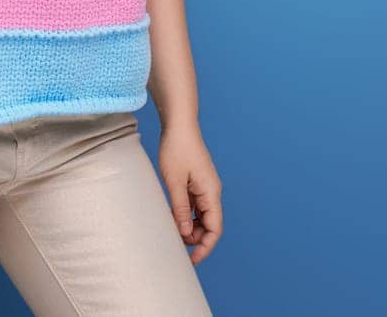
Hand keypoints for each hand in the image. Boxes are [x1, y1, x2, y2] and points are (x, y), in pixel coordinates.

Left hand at [157, 121, 222, 264]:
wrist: (179, 125)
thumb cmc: (176, 149)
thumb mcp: (175, 182)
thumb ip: (181, 208)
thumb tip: (185, 232)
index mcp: (211, 192)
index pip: (215, 228)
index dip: (205, 247)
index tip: (192, 260)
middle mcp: (211, 191)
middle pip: (210, 225)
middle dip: (196, 238)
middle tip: (174, 242)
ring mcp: (204, 187)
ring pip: (202, 216)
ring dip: (190, 227)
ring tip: (171, 230)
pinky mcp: (196, 182)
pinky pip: (195, 205)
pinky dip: (186, 215)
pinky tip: (173, 216)